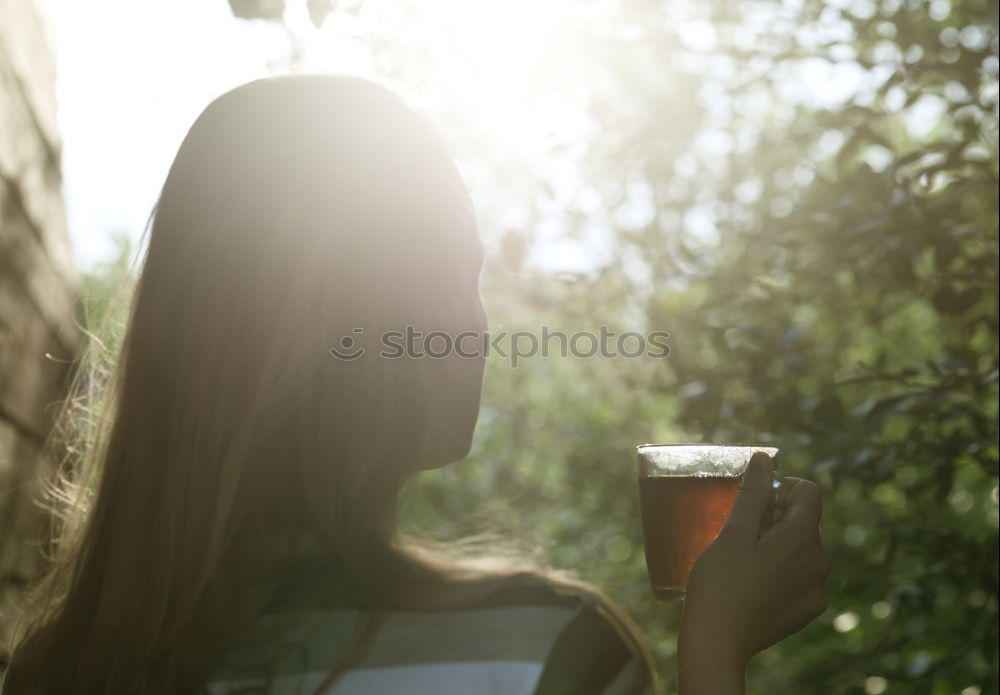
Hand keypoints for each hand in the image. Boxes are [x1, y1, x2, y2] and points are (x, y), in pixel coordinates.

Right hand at [677, 452, 827, 692]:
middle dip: (777, 515)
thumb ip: (753, 493)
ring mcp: (816, 588)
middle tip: (741, 528)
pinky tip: (754, 580)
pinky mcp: (808, 609)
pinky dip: (782, 568)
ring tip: (744, 555)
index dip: (783, 487)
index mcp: (802, 537)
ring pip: (803, 548)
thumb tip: (765, 459)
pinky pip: (801, 574)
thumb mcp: (733, 531)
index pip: (810, 493)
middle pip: (806, 520)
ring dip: (779, 542)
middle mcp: (818, 561)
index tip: (755, 498)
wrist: (718, 641)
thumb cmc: (720, 581)